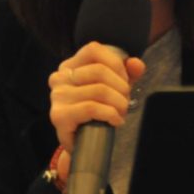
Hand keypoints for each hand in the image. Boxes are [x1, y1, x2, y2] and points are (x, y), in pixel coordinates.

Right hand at [47, 42, 145, 170]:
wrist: (84, 144)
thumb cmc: (98, 111)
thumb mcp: (115, 87)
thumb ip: (128, 72)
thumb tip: (136, 63)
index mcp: (70, 65)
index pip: (93, 49)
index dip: (115, 63)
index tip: (125, 80)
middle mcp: (59, 78)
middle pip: (99, 71)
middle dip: (121, 87)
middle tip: (125, 101)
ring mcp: (57, 97)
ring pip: (99, 90)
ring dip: (119, 103)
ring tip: (121, 112)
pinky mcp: (59, 116)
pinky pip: (91, 108)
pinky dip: (110, 114)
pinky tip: (115, 121)